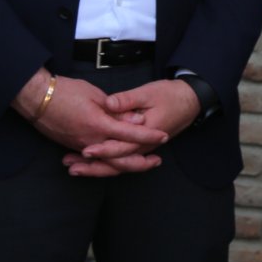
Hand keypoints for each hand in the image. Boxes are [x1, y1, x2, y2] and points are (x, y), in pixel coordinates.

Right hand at [15, 71, 168, 175]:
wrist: (37, 99)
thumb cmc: (66, 91)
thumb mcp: (94, 94)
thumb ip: (116, 110)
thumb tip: (136, 120)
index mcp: (99, 124)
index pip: (130, 133)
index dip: (149, 135)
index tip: (164, 136)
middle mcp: (91, 141)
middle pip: (121, 159)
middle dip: (141, 162)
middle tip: (156, 162)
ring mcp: (81, 146)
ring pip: (108, 163)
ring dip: (125, 166)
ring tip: (142, 164)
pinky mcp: (73, 147)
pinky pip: (95, 160)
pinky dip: (108, 164)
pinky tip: (117, 164)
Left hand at [62, 80, 202, 177]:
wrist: (190, 101)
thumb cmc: (169, 95)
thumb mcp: (148, 93)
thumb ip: (127, 100)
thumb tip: (109, 104)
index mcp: (144, 134)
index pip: (121, 147)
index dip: (102, 149)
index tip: (85, 151)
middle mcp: (142, 146)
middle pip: (116, 163)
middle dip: (93, 167)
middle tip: (71, 167)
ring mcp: (141, 148)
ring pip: (117, 165)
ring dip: (95, 168)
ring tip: (73, 167)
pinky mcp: (138, 146)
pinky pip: (120, 160)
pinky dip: (104, 163)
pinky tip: (88, 163)